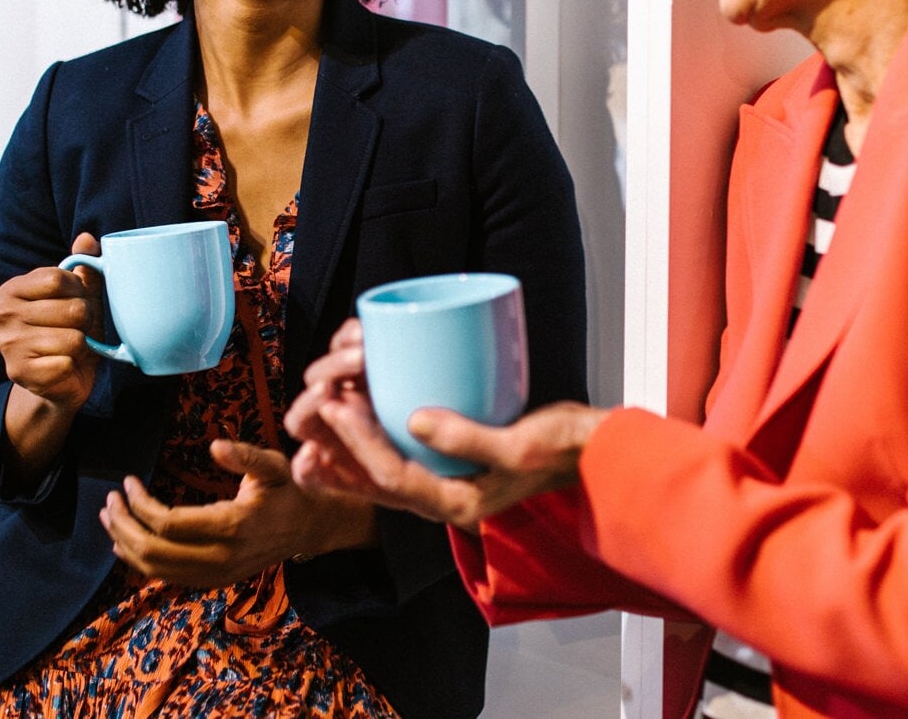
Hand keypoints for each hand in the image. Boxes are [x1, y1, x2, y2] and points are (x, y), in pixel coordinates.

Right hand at [0, 231, 104, 411]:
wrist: (61, 381)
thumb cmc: (70, 331)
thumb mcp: (79, 297)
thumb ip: (84, 268)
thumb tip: (87, 238)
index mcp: (11, 290)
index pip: (59, 278)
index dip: (79, 291)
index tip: (76, 301)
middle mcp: (2, 315)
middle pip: (72, 309)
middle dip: (85, 322)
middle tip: (76, 330)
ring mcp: (8, 345)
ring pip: (74, 338)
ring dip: (82, 346)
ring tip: (71, 349)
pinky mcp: (20, 373)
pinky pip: (68, 363)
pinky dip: (74, 367)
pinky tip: (63, 367)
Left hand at [99, 440, 376, 587]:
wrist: (306, 528)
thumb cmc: (286, 490)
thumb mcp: (272, 465)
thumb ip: (244, 456)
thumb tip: (215, 445)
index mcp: (231, 526)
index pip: (168, 523)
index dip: (140, 504)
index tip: (128, 481)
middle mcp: (220, 557)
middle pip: (153, 551)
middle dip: (124, 525)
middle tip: (110, 500)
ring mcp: (215, 574)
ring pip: (155, 569)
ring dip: (125, 544)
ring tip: (110, 517)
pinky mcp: (212, 581)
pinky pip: (167, 577)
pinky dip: (141, 562)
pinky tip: (125, 544)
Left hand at [285, 318, 608, 533]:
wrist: (595, 453)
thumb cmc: (566, 450)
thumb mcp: (521, 446)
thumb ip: (469, 437)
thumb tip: (415, 418)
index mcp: (458, 503)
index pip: (393, 476)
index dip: (358, 440)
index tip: (336, 404)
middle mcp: (445, 496)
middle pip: (374, 479)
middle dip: (338, 445)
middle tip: (312, 408)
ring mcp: (448, 478)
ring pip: (380, 469)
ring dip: (346, 442)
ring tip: (317, 411)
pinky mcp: (453, 457)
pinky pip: (399, 453)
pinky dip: (372, 434)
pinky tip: (354, 406)